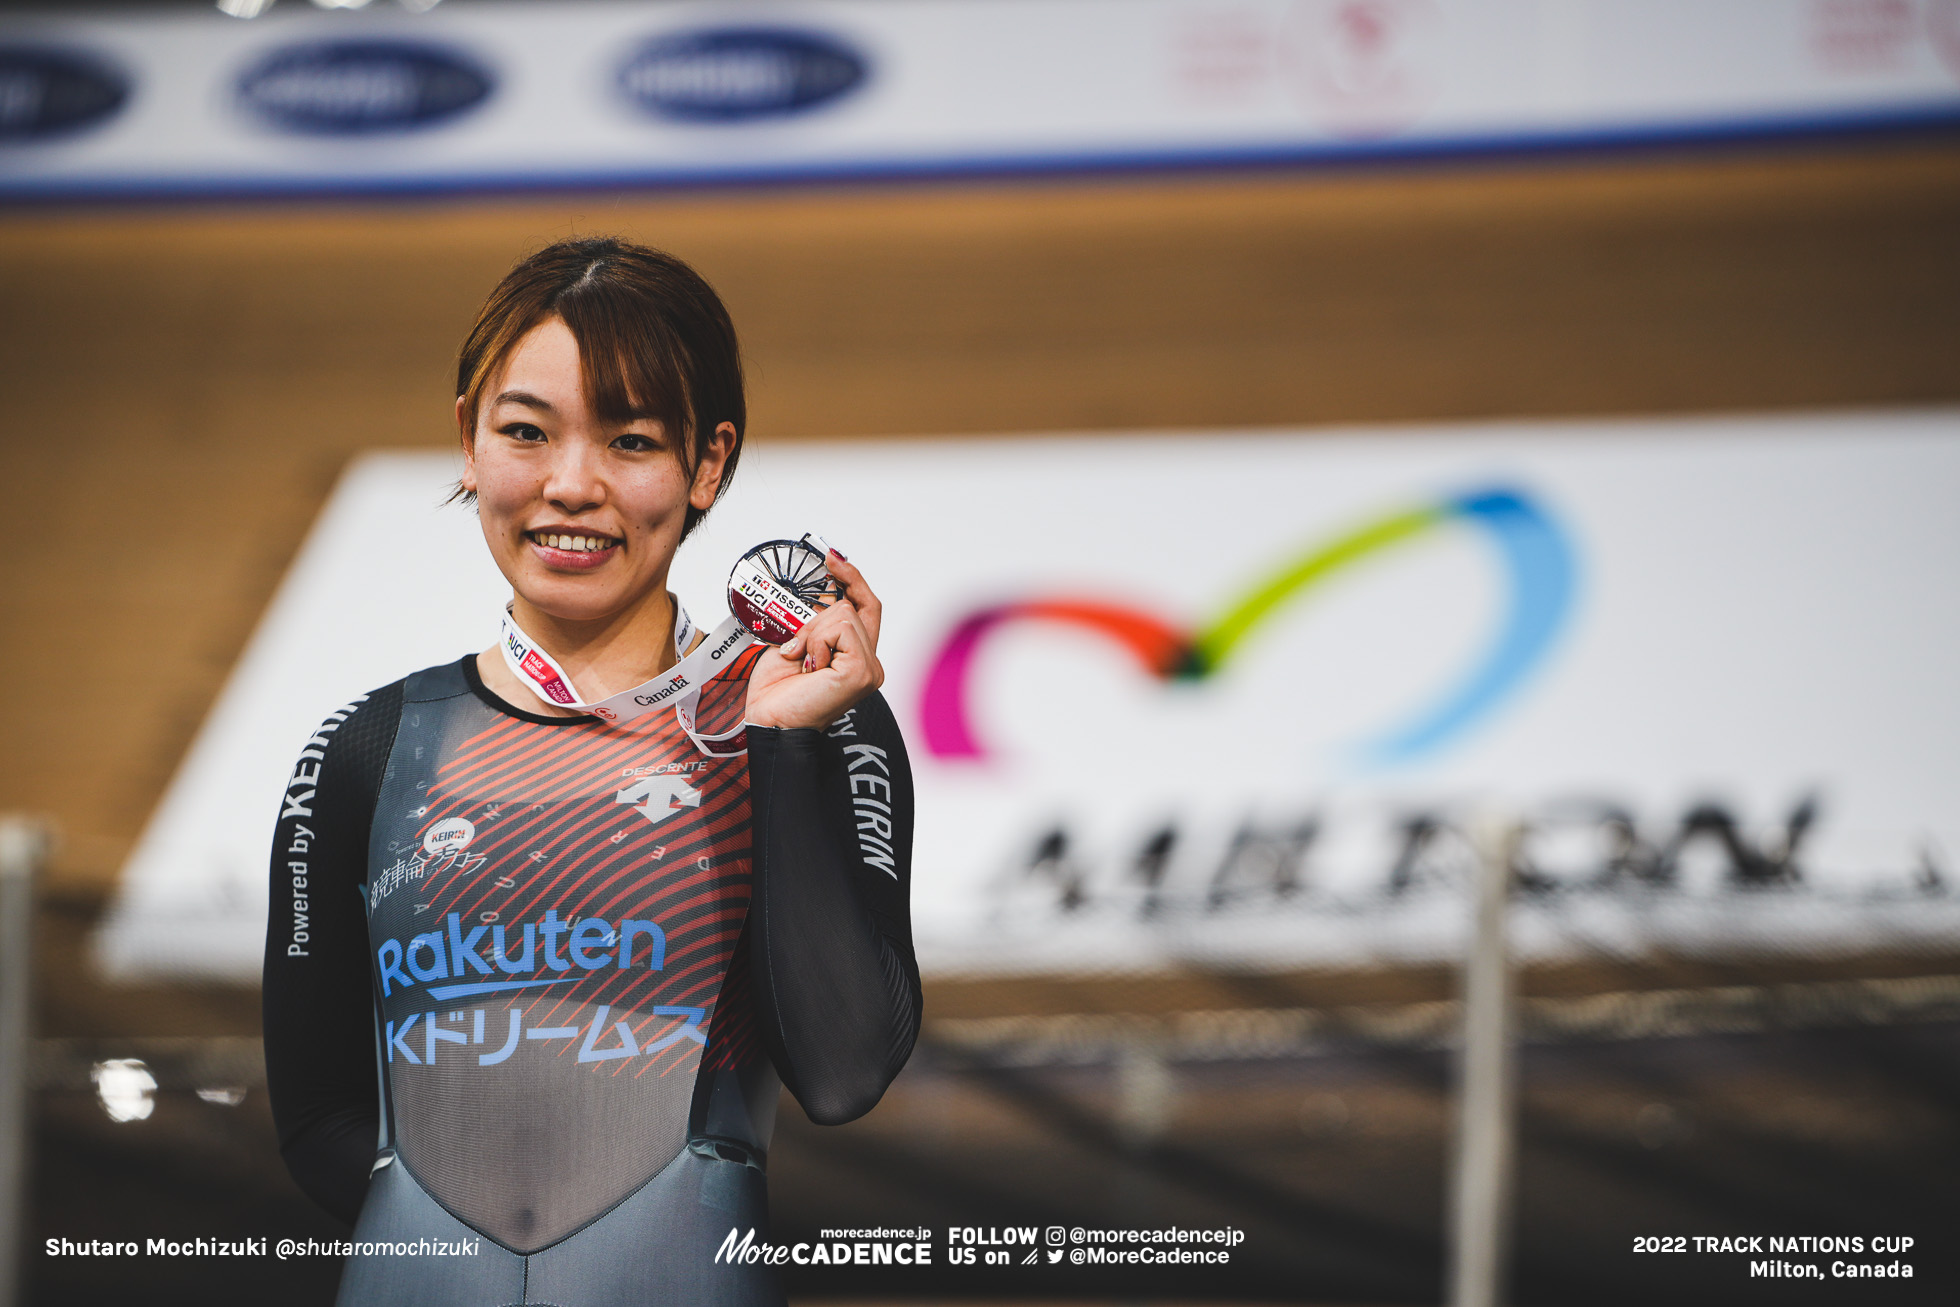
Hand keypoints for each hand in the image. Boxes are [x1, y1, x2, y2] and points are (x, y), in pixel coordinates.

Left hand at [744, 551, 884, 730]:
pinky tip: (810, 667)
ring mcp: (869, 668)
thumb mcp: (795, 643)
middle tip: (795, 646)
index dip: (852, 579)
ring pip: (844, 614)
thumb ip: (814, 622)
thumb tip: (819, 594)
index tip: (832, 560)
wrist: (769, 721)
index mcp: (855, 656)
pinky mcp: (862, 671)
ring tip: (802, 661)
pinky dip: (816, 642)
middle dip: (815, 619)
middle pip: (850, 607)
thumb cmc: (778, 693)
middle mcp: (869, 663)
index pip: (866, 607)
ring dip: (812, 633)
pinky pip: (840, 629)